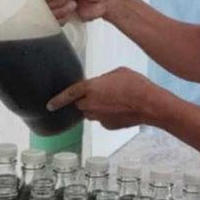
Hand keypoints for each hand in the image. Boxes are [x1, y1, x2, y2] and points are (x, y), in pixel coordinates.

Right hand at [33, 0, 126, 24]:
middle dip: (58, 1)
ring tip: (74, 3)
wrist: (109, 2)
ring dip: (62, 9)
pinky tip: (72, 12)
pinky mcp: (66, 16)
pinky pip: (56, 21)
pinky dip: (63, 17)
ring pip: (50, 12)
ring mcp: (62, 6)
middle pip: (44, 2)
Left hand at [46, 67, 165, 129]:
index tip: (50, 105)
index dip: (57, 100)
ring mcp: (98, 117)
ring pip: (91, 113)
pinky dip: (108, 116)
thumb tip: (102, 84)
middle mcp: (90, 104)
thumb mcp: (118, 72)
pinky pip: (103, 120)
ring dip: (96, 108)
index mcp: (90, 88)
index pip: (68, 95)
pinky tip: (121, 110)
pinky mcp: (108, 126)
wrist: (149, 104)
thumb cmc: (136, 85)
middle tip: (100, 95)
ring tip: (114, 102)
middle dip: (85, 101)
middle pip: (80, 105)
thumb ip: (104, 79)